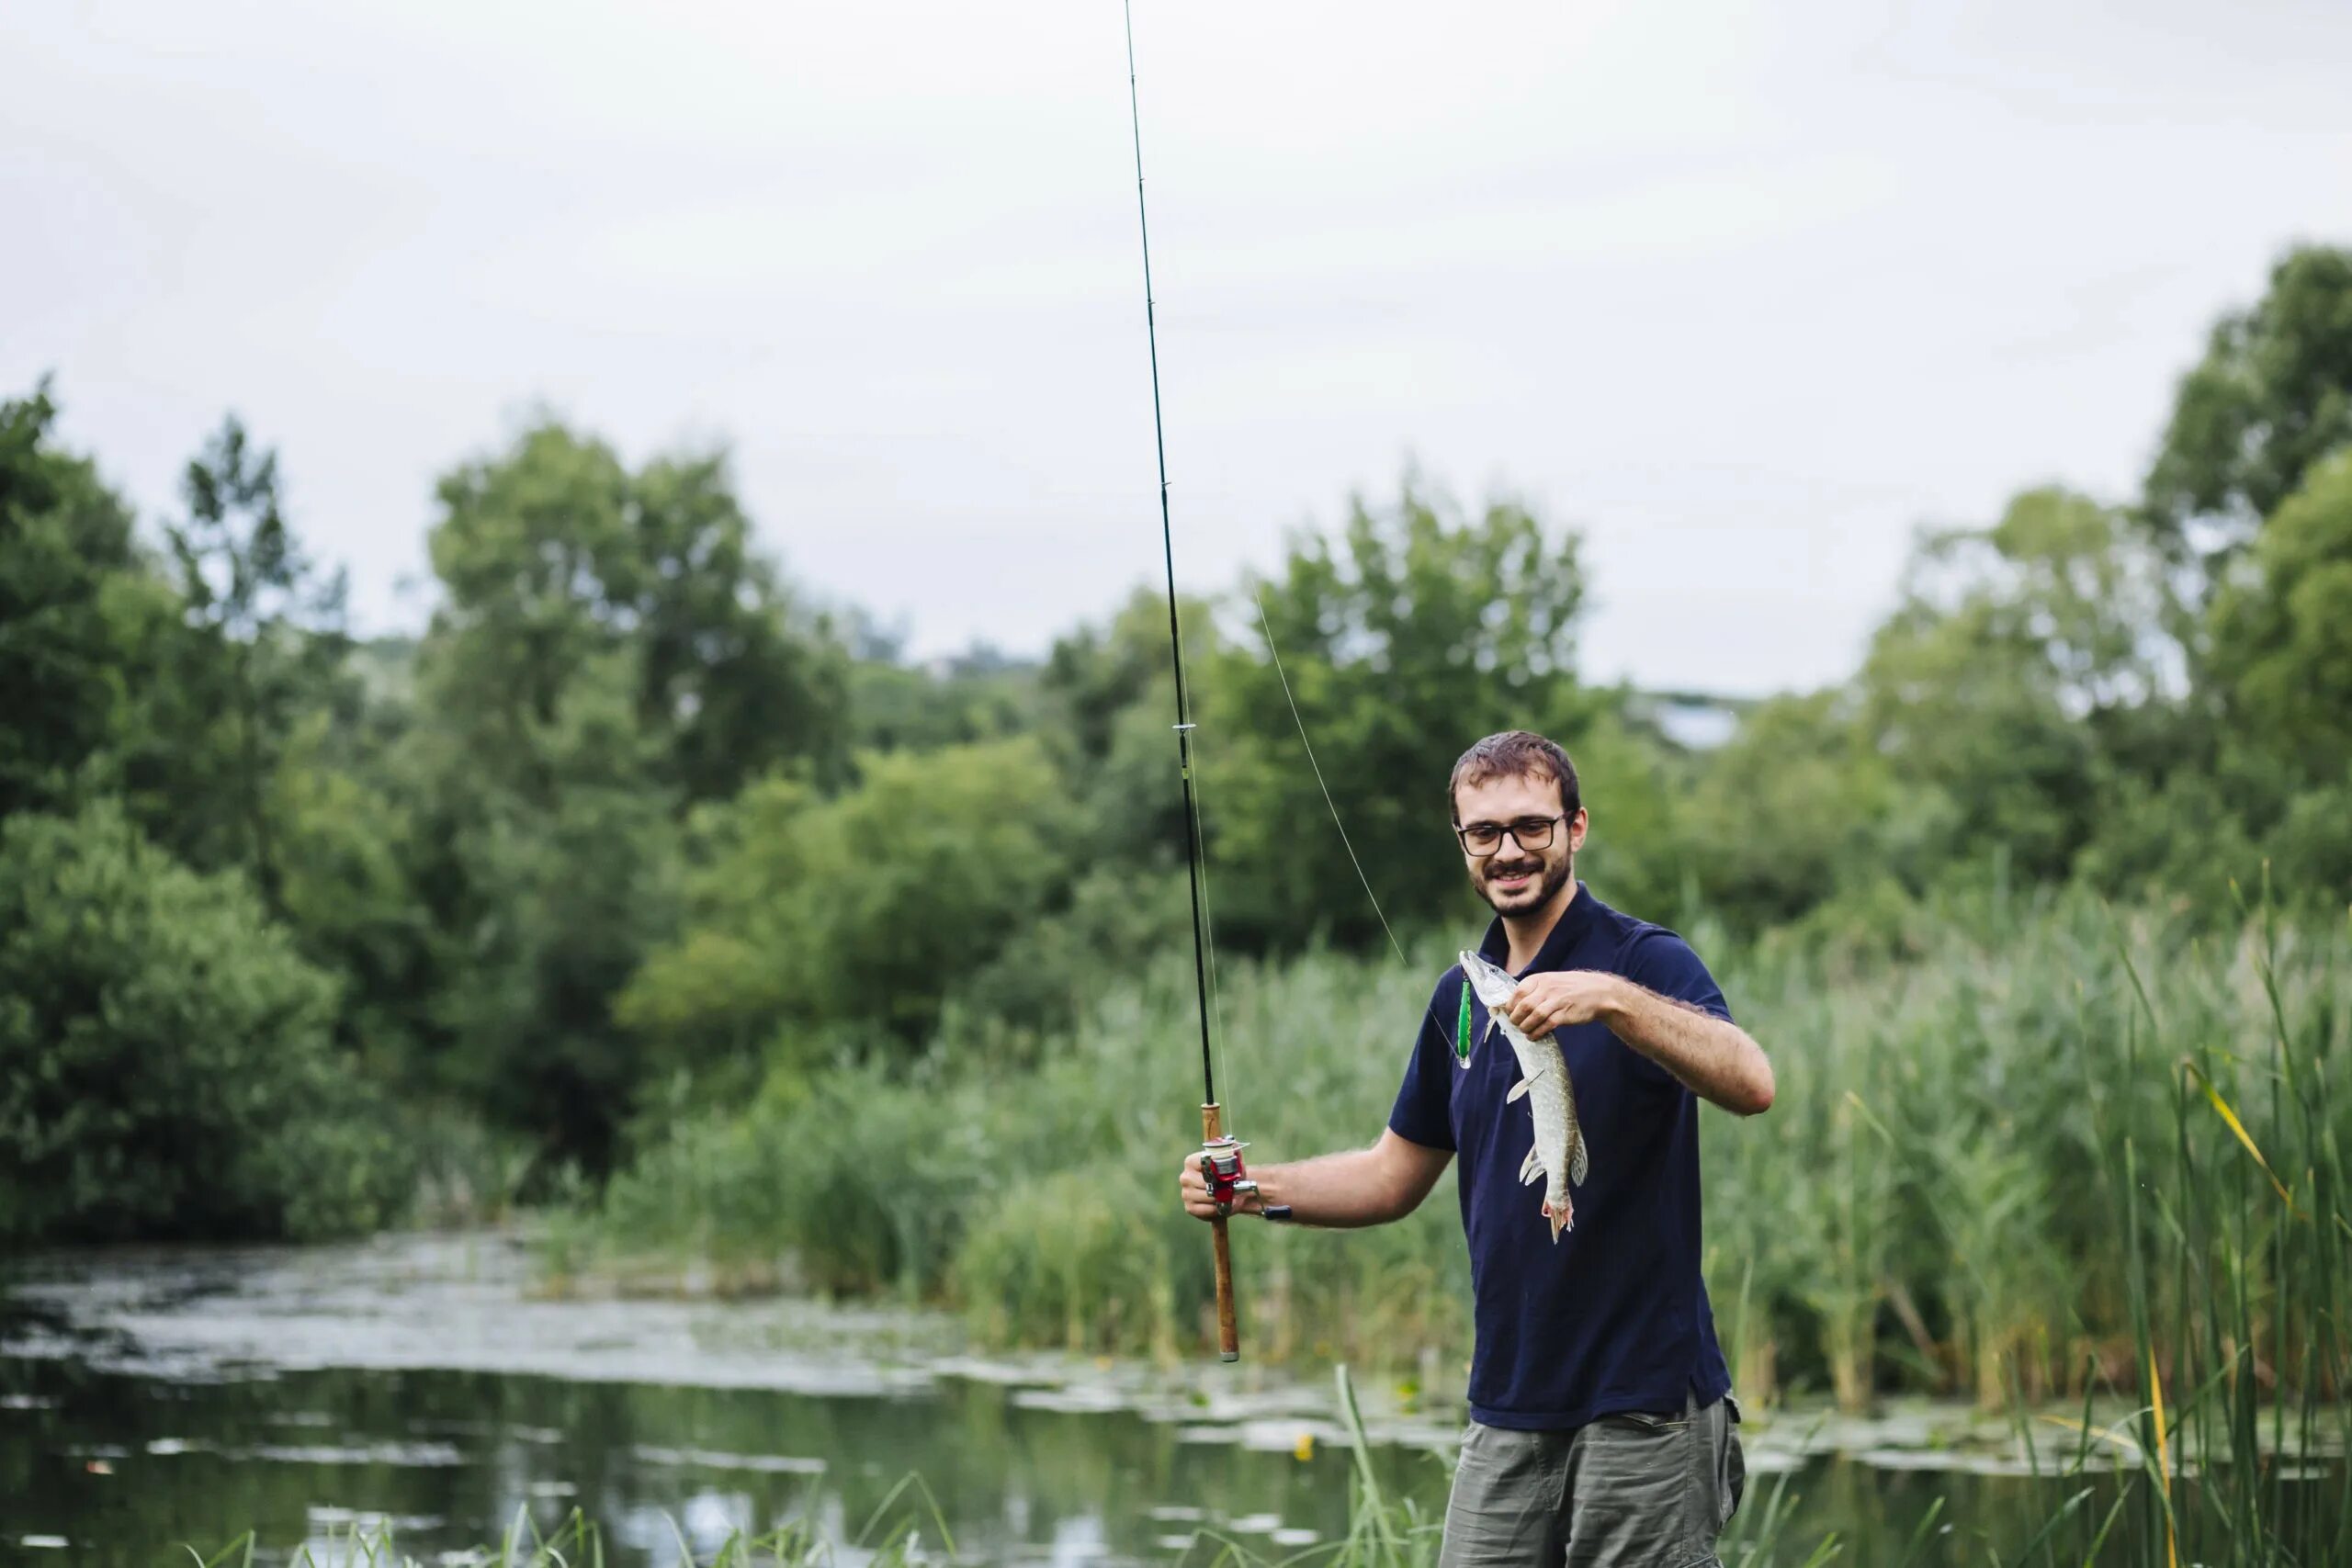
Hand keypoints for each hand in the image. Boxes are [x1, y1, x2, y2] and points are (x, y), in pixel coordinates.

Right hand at [1177, 1151, 1259, 1219]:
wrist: (1232, 1192)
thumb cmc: (1230, 1174)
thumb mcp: (1233, 1161)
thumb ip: (1233, 1151)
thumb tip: (1233, 1145)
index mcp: (1191, 1162)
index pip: (1201, 1162)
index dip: (1216, 1168)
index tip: (1226, 1173)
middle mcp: (1185, 1177)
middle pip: (1204, 1183)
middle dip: (1219, 1186)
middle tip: (1230, 1187)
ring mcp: (1185, 1193)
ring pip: (1206, 1197)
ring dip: (1219, 1198)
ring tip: (1227, 1196)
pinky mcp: (1189, 1207)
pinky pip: (1205, 1210)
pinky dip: (1216, 1209)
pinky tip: (1220, 1205)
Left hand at [1499, 970, 1625, 1035]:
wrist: (1600, 992)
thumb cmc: (1573, 988)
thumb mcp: (1552, 981)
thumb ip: (1535, 989)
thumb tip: (1515, 1004)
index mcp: (1541, 979)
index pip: (1518, 992)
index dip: (1510, 1005)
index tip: (1509, 1012)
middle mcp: (1548, 988)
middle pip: (1524, 1005)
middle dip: (1515, 1018)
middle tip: (1515, 1024)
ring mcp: (1557, 1001)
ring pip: (1533, 1016)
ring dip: (1525, 1027)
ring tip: (1524, 1031)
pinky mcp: (1565, 1014)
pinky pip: (1546, 1025)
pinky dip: (1537, 1033)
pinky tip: (1534, 1036)